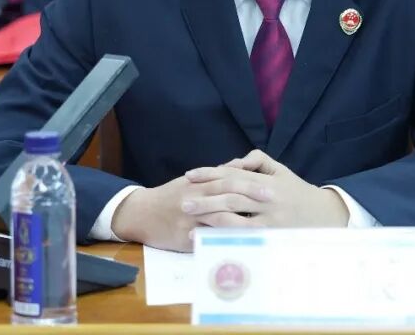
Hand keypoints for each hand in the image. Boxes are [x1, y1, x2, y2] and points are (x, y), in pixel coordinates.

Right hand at [110, 174, 273, 251]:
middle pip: (227, 197)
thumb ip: (213, 177)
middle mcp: (196, 199)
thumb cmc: (169, 196)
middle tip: (273, 201)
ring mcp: (190, 219)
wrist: (142, 212)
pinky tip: (240, 245)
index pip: (229, 181)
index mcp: (199, 184)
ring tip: (264, 225)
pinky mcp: (184, 237)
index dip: (250, 184)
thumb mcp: (190, 182)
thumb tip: (237, 169)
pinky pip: (207, 240)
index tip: (271, 187)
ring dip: (243, 222)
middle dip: (251, 199)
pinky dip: (224, 242)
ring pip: (219, 219)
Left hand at [185, 150, 348, 228]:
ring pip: (235, 216)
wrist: (324, 215)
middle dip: (204, 197)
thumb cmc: (297, 192)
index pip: (232, 175)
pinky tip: (207, 236)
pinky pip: (243, 235)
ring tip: (190, 217)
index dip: (209, 174)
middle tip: (183, 200)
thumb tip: (230, 163)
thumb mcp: (280, 170)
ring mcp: (269, 219)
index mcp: (267, 180)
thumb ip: (256, 162)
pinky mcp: (270, 236)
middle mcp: (267, 198)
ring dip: (210, 216)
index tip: (189, 176)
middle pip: (230, 195)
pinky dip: (224, 235)